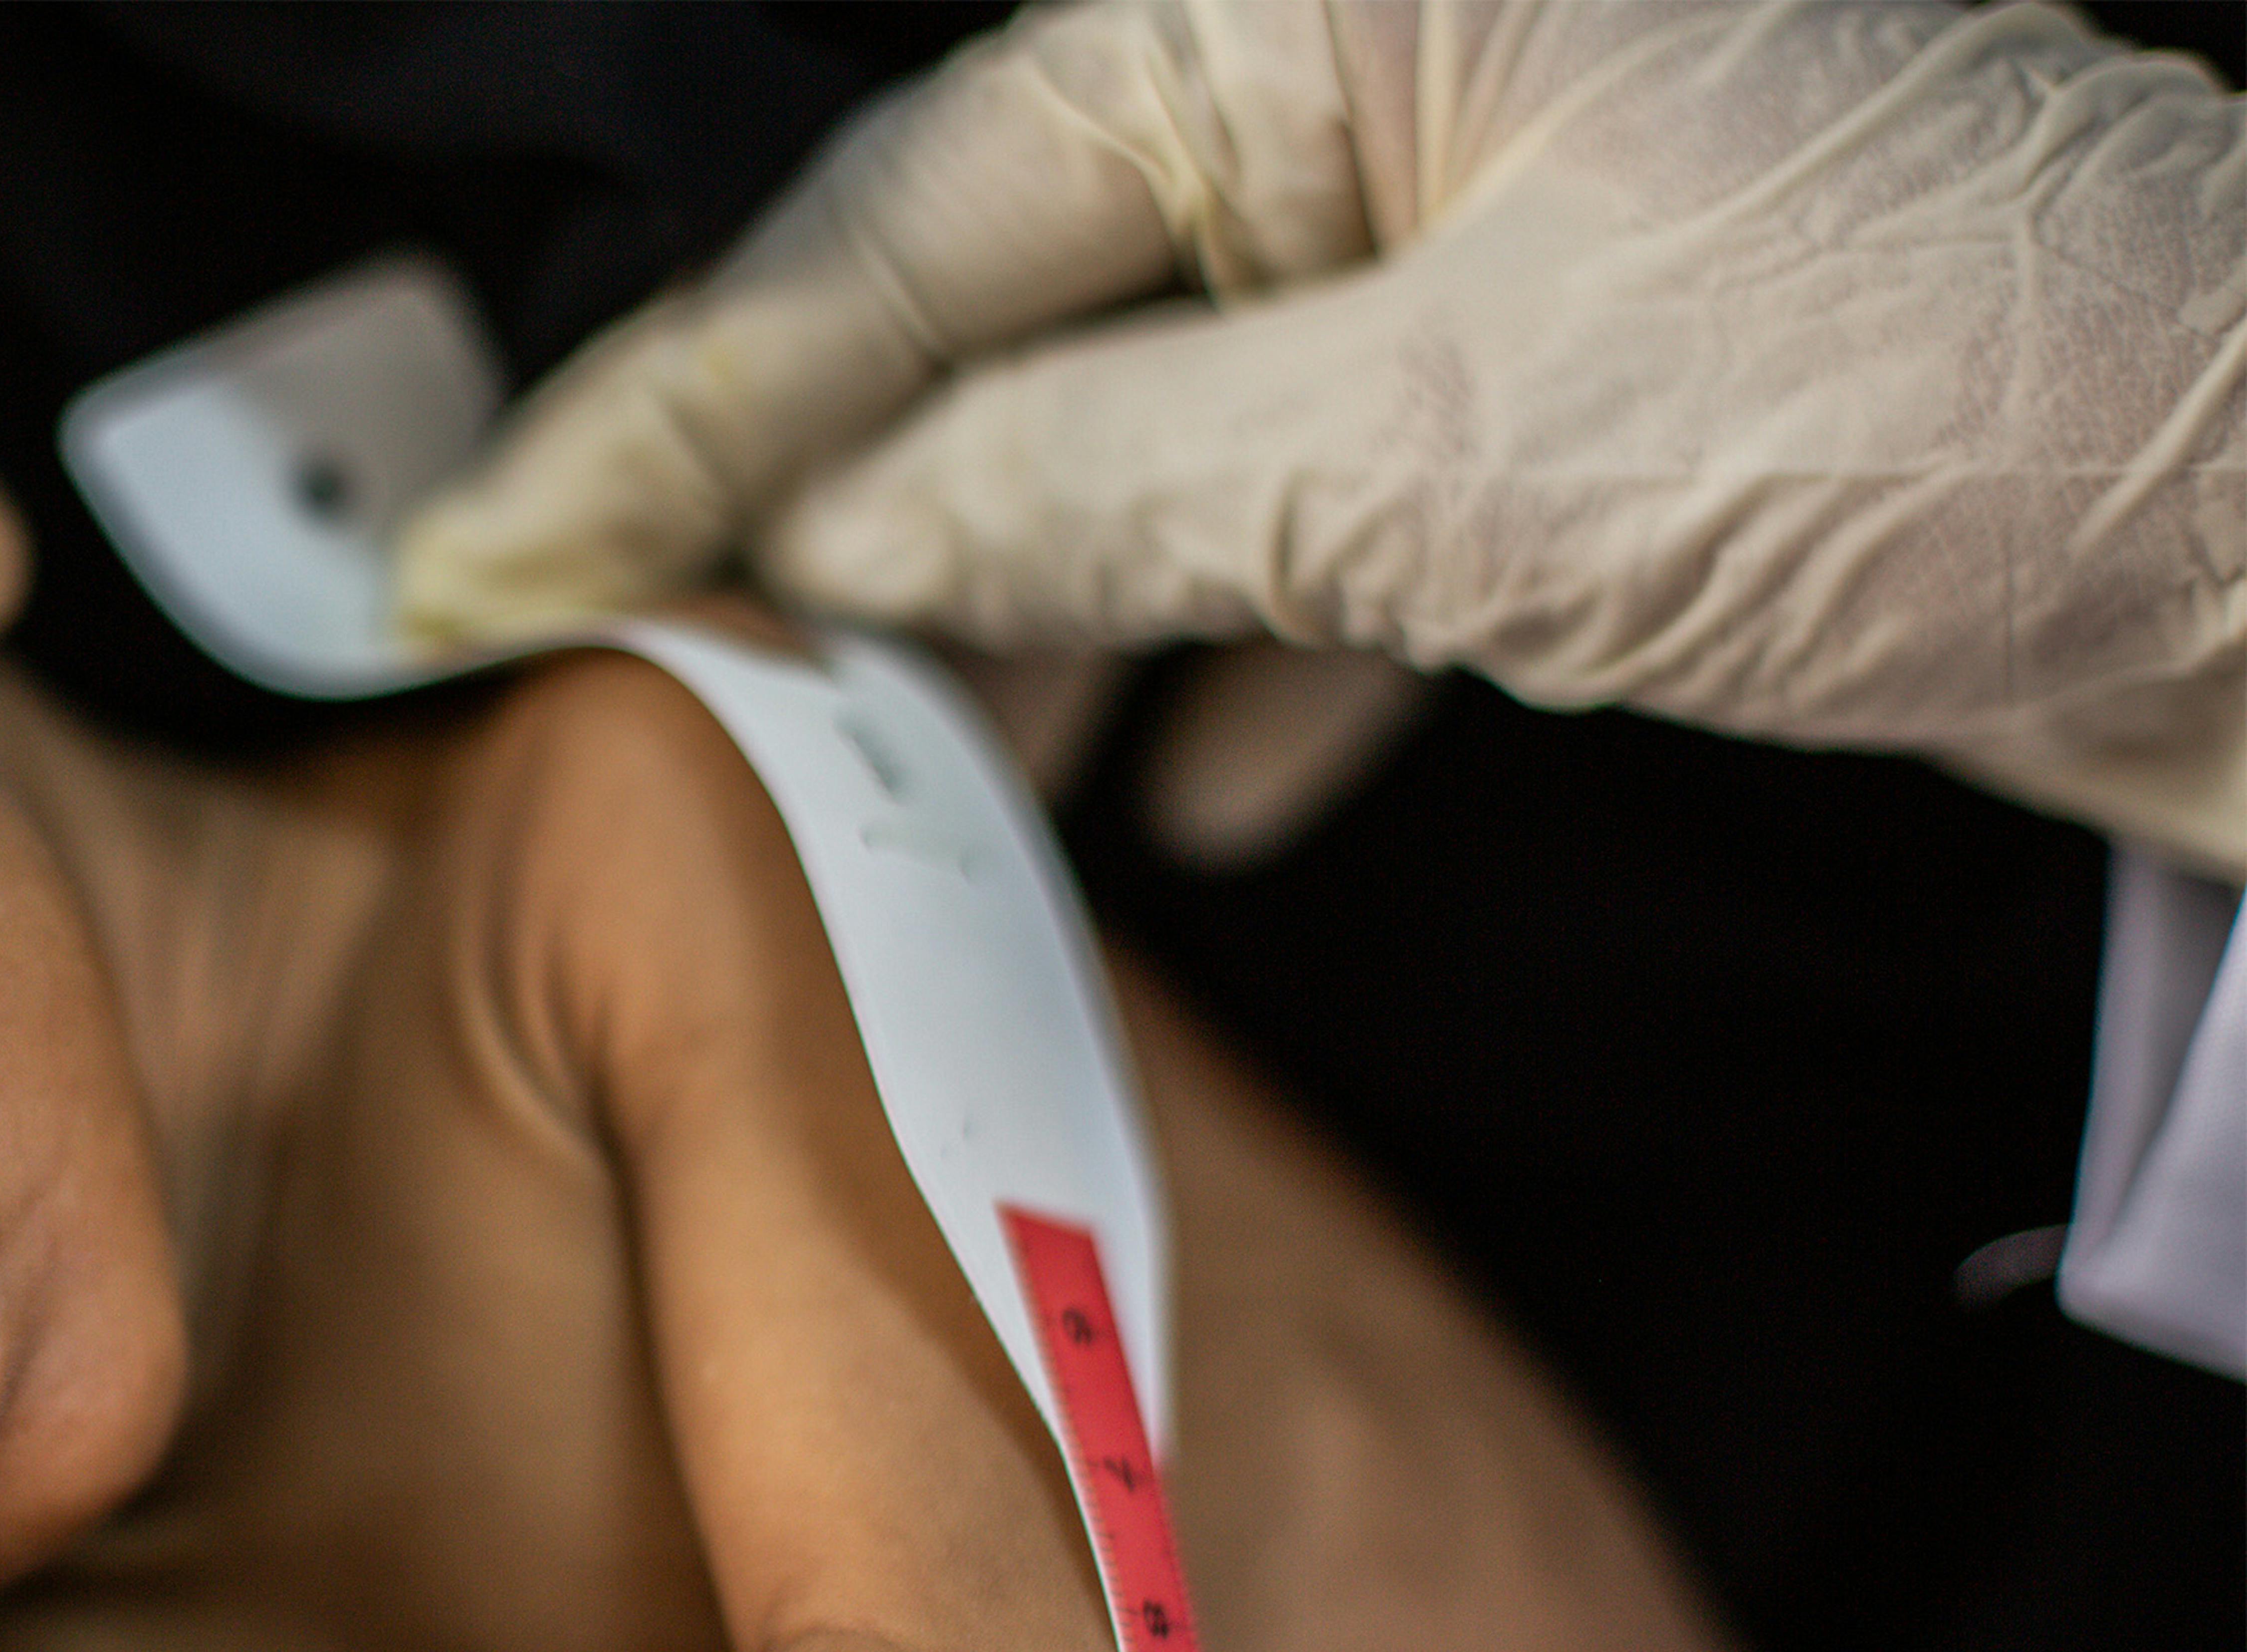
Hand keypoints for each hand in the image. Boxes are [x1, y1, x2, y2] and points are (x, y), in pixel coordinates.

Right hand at [397, 0, 2246, 867]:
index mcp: (1308, 13)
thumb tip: (844, 531)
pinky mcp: (1552, 382)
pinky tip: (1211, 791)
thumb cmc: (1938, 417)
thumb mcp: (1445, 464)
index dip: (684, 412)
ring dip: (1038, 618)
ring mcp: (1461, 229)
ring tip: (926, 774)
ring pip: (1143, 427)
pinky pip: (1312, 507)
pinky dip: (1249, 656)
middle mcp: (1368, 85)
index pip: (909, 227)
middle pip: (1000, 316)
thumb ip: (1096, 488)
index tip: (496, 546)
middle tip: (663, 675)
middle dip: (841, 516)